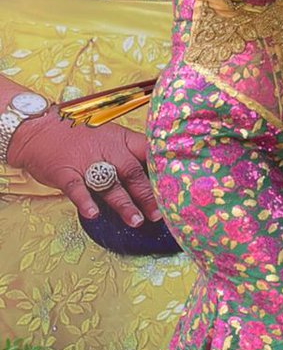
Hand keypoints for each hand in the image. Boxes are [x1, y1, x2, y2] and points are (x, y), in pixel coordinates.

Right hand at [8, 111, 161, 227]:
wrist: (37, 128)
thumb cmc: (77, 135)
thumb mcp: (108, 136)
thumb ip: (128, 153)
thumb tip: (153, 175)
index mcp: (121, 139)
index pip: (148, 152)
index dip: (162, 168)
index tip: (177, 185)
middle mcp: (107, 150)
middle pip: (132, 172)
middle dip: (148, 194)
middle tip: (161, 213)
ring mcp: (85, 161)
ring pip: (109, 183)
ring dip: (124, 204)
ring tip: (136, 221)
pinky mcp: (65, 171)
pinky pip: (76, 188)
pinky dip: (85, 201)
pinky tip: (93, 213)